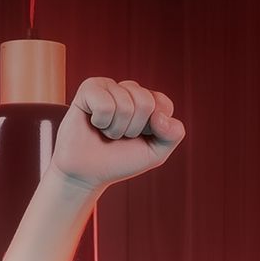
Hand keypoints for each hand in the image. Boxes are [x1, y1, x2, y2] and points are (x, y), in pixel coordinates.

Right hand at [50, 75, 184, 189]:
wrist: (87, 174)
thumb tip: (159, 115)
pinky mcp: (89, 88)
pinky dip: (100, 122)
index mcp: (147, 101)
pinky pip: (105, 104)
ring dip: (115, 129)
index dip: (154, 129)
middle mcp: (129, 90)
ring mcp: (109, 86)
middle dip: (133, 129)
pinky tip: (93, 123)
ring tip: (105, 132)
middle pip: (145, 102)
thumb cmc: (119, 161)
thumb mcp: (155, 154)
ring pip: (125, 104)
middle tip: (119, 136)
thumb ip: (172, 135)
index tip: (140, 138)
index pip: (164, 104)